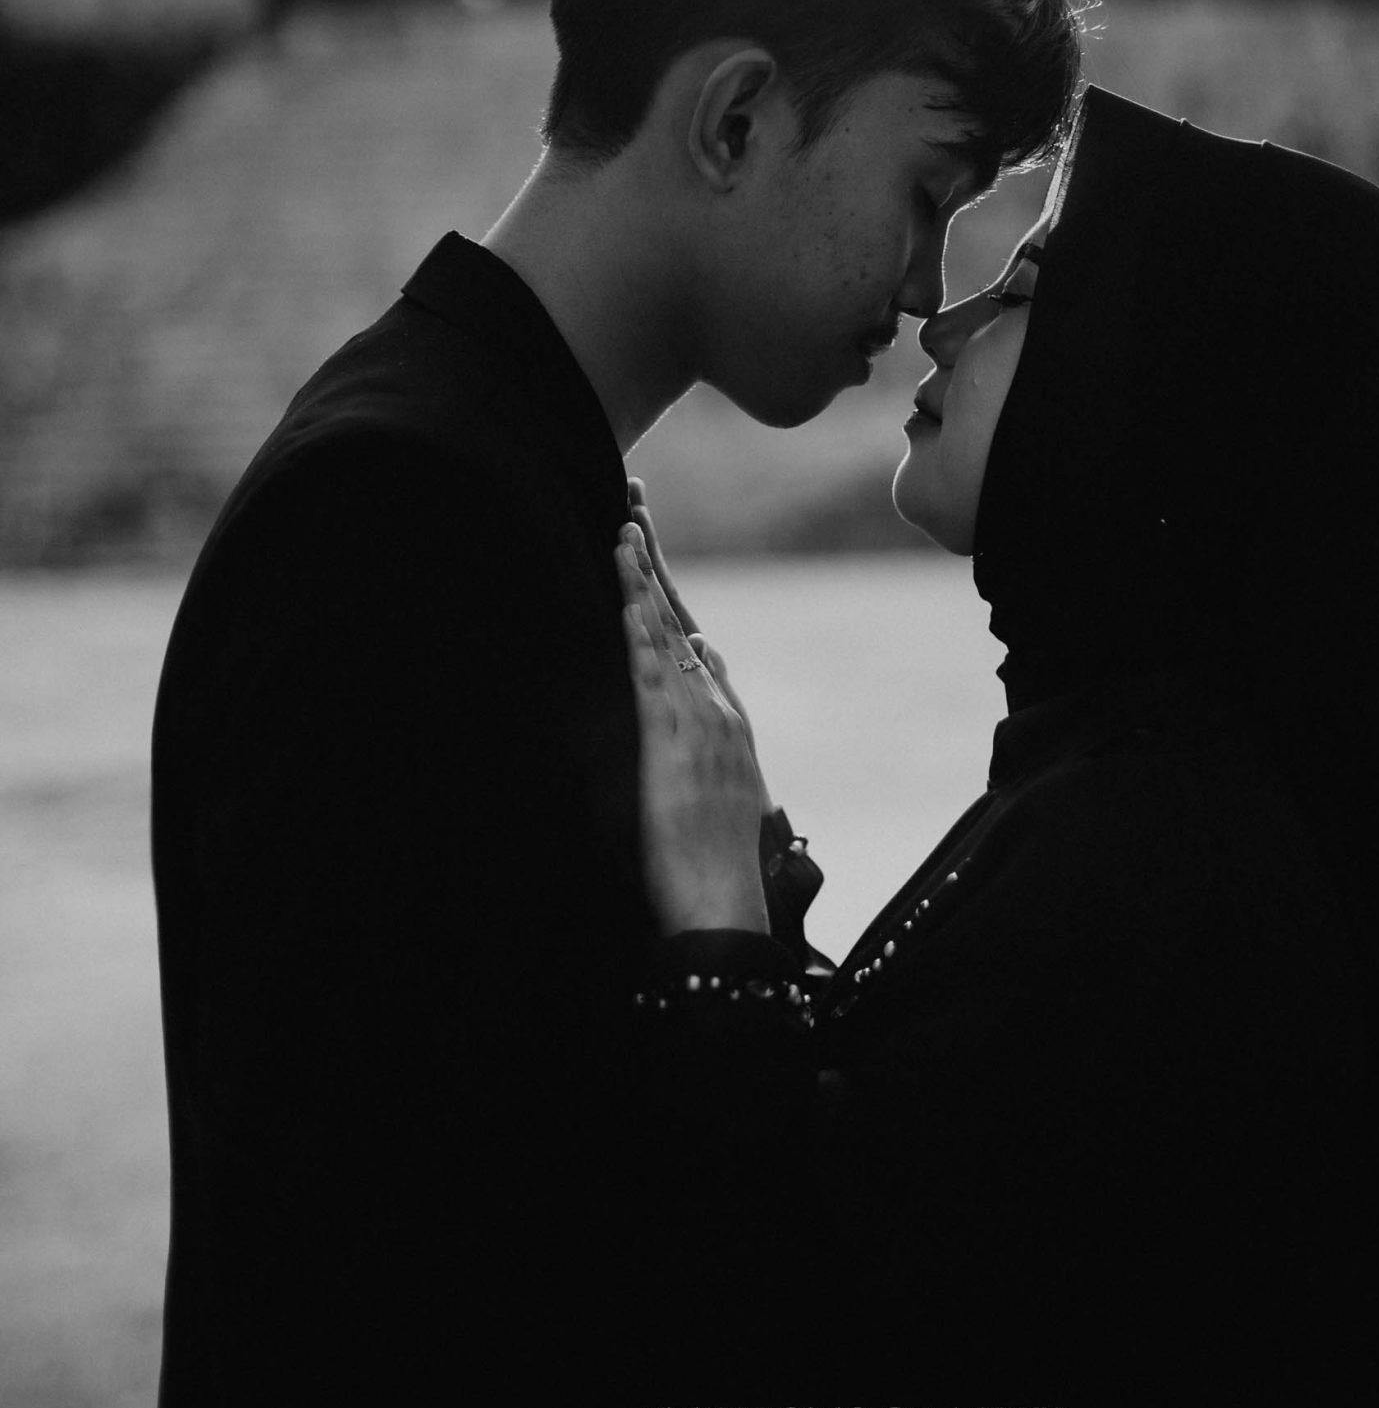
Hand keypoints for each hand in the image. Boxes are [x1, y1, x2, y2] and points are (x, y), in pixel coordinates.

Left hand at [618, 523, 767, 936]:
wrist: (727, 901)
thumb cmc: (718, 862)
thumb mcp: (723, 794)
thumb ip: (710, 748)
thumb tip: (699, 709)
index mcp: (727, 720)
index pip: (695, 636)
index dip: (669, 590)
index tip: (649, 547)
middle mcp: (718, 709)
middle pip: (681, 618)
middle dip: (654, 561)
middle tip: (633, 506)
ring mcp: (698, 722)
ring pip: (666, 636)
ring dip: (642, 579)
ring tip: (623, 530)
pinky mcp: (673, 743)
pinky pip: (654, 677)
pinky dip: (642, 634)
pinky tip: (629, 599)